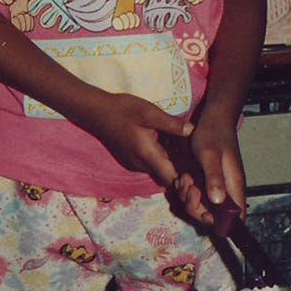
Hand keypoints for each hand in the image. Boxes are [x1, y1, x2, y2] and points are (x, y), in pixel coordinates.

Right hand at [75, 93, 195, 189]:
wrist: (97, 112)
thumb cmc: (123, 110)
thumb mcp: (150, 113)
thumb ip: (172, 124)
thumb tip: (192, 131)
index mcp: (148, 156)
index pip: (171, 179)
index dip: (184, 176)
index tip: (193, 163)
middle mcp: (141, 165)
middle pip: (167, 175)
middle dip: (179, 165)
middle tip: (188, 148)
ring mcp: (134, 163)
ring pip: (158, 168)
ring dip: (168, 159)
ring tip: (177, 141)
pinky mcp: (130, 159)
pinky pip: (149, 163)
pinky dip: (158, 155)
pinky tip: (162, 139)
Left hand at [170, 116, 245, 229]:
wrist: (214, 118)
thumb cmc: (214, 134)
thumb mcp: (209, 155)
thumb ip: (214, 177)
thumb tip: (217, 201)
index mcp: (233, 186)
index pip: (234, 217)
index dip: (218, 222)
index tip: (200, 209)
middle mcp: (228, 189)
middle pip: (214, 215)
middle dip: (195, 206)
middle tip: (187, 186)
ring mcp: (218, 185)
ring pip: (203, 204)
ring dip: (188, 196)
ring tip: (184, 177)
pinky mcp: (210, 180)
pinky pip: (198, 193)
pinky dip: (187, 189)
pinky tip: (183, 176)